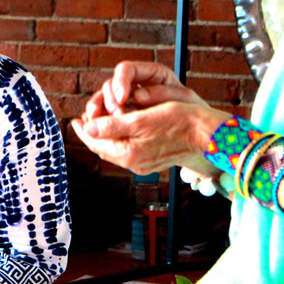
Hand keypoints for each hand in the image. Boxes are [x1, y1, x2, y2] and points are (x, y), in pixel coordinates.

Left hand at [72, 101, 229, 175]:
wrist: (208, 135)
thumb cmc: (179, 122)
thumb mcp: (141, 120)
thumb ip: (111, 126)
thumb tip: (88, 128)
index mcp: (128, 154)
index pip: (96, 143)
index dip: (84, 130)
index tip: (75, 120)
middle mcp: (134, 163)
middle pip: (104, 148)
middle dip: (93, 133)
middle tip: (85, 119)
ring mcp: (144, 164)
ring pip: (115, 149)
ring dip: (106, 136)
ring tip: (99, 122)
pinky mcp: (153, 160)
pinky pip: (128, 150)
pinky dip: (120, 139)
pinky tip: (120, 129)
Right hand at [84, 61, 206, 120]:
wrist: (196, 131)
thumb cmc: (193, 112)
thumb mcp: (183, 100)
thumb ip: (161, 94)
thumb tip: (137, 96)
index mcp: (151, 74)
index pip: (126, 69)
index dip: (120, 81)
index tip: (122, 98)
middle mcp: (135, 85)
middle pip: (110, 85)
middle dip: (108, 100)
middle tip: (117, 115)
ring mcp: (127, 101)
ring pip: (102, 100)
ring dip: (98, 110)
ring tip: (102, 121)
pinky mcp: (122, 116)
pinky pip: (103, 116)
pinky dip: (98, 121)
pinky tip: (97, 128)